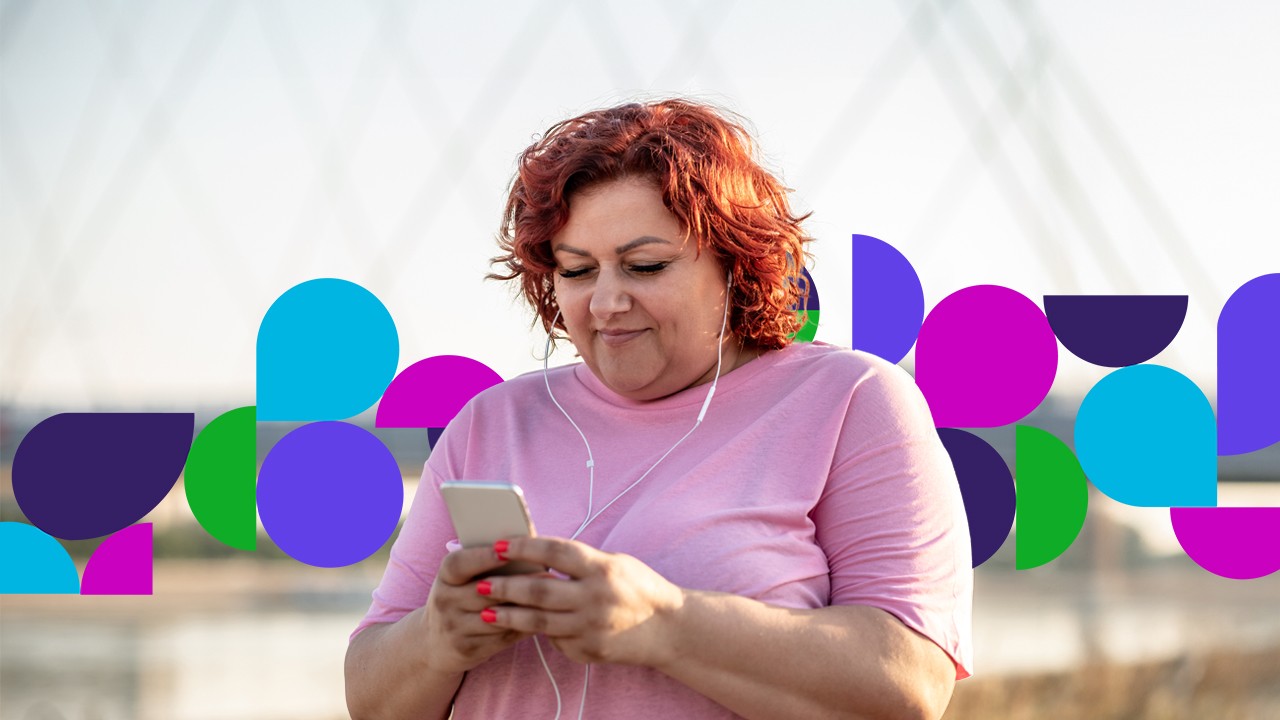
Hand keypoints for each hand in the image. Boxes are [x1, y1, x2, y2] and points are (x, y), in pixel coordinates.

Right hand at [420, 544, 535, 673]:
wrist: (434, 642)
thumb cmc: (460, 598)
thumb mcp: (462, 579)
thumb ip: (486, 563)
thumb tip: (525, 542)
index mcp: (445, 577)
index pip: (459, 564)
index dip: (482, 557)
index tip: (506, 551)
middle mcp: (445, 602)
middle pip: (485, 592)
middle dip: (518, 584)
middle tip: (548, 576)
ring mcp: (455, 628)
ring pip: (498, 617)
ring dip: (526, 607)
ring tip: (552, 597)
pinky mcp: (468, 649)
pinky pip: (502, 637)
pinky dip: (524, 627)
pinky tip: (543, 619)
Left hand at [479, 537, 684, 667]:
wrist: (669, 628)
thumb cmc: (639, 588)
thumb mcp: (615, 563)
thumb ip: (580, 563)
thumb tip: (537, 557)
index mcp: (602, 568)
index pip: (554, 552)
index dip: (523, 547)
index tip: (498, 545)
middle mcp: (595, 597)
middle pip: (539, 589)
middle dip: (505, 586)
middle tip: (480, 584)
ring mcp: (591, 627)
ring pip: (539, 621)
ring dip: (509, 616)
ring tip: (486, 612)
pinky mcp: (589, 650)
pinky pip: (556, 640)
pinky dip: (539, 633)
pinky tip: (523, 628)